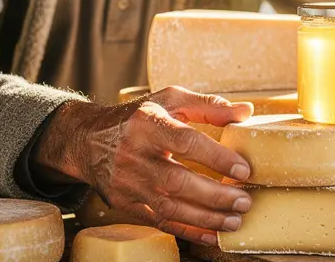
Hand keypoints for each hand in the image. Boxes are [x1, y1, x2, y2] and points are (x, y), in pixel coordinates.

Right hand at [32, 86, 254, 244]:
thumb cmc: (137, 117)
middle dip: (215, 195)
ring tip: (235, 220)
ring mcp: (127, 182)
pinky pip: (160, 221)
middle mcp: (134, 154)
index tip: (243, 170)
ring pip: (170, 206)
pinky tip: (212, 234)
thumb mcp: (169, 100)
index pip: (186, 141)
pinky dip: (188, 231)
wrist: (88, 140)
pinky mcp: (124, 203)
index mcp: (147, 123)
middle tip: (244, 201)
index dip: (217, 158)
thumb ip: (208, 106)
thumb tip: (245, 112)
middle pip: (178, 181)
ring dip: (206, 217)